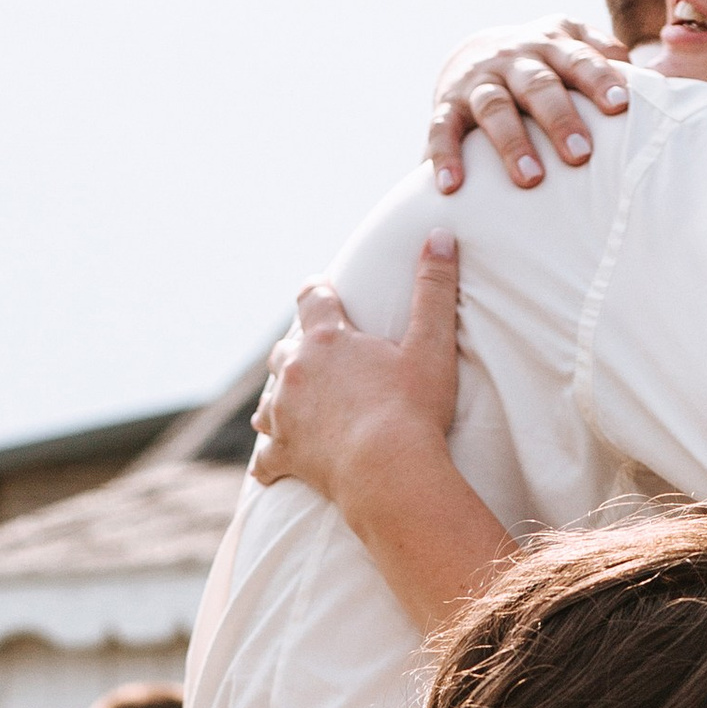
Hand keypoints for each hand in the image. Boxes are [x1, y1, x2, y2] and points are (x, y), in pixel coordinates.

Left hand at [251, 243, 460, 504]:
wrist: (388, 472)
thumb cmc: (413, 409)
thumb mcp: (431, 346)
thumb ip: (434, 289)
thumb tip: (441, 235)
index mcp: (328, 339)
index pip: (311, 298)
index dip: (316, 293)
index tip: (320, 291)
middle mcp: (297, 370)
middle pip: (284, 350)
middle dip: (298, 352)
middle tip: (316, 360)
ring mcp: (285, 413)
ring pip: (269, 399)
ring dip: (280, 400)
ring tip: (292, 407)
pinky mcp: (285, 454)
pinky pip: (265, 458)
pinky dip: (269, 460)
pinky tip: (270, 467)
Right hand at [427, 17, 630, 194]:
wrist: (473, 53)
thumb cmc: (543, 64)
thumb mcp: (572, 48)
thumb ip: (607, 58)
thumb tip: (656, 82)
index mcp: (552, 43)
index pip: (579, 58)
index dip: (598, 78)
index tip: (620, 105)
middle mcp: (514, 57)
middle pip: (538, 84)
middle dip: (560, 119)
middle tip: (582, 156)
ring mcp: (479, 80)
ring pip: (494, 107)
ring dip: (511, 143)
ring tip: (530, 180)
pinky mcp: (447, 104)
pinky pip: (442, 129)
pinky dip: (445, 156)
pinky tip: (452, 186)